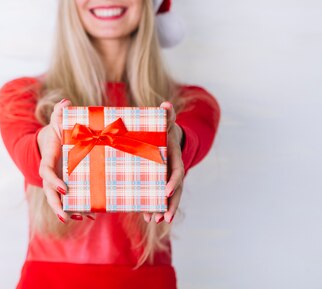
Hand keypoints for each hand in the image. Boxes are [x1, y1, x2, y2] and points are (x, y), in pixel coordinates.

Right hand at [37, 99, 94, 222]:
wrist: (53, 142)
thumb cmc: (56, 131)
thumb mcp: (57, 121)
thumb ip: (59, 112)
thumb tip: (65, 102)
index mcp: (48, 160)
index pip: (46, 173)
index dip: (53, 181)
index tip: (65, 188)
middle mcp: (51, 175)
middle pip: (50, 194)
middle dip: (57, 205)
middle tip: (65, 216)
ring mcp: (58, 182)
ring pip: (59, 200)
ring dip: (69, 210)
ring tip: (81, 217)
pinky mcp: (67, 186)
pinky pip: (71, 200)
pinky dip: (80, 208)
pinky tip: (92, 215)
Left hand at [143, 101, 184, 223]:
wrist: (167, 136)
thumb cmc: (165, 128)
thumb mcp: (166, 121)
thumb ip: (167, 114)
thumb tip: (166, 104)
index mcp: (175, 158)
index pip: (177, 171)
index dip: (174, 181)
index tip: (167, 190)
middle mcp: (173, 171)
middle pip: (175, 191)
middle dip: (171, 205)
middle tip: (163, 217)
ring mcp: (167, 179)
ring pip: (168, 198)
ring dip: (162, 209)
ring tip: (154, 221)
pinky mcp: (158, 182)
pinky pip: (157, 196)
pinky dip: (153, 206)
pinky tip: (147, 216)